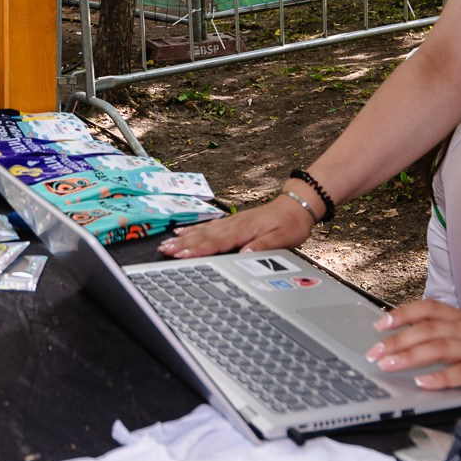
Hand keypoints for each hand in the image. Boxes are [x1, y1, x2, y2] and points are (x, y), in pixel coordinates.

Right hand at [158, 194, 313, 257]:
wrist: (296, 206)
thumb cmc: (290, 223)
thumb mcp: (283, 238)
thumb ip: (263, 247)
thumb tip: (245, 254)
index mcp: (243, 230)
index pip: (216, 242)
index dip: (197, 249)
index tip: (181, 254)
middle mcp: (233, 225)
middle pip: (203, 236)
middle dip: (182, 244)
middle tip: (164, 251)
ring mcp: (231, 223)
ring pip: (203, 231)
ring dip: (184, 238)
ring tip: (167, 244)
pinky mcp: (232, 223)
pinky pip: (208, 227)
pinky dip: (193, 230)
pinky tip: (183, 233)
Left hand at [364, 298, 460, 394]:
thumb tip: (442, 348)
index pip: (431, 310)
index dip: (403, 313)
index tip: (380, 321)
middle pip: (428, 329)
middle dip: (396, 339)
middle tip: (373, 351)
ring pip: (440, 348)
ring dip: (410, 356)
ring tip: (387, 364)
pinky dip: (443, 377)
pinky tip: (425, 382)